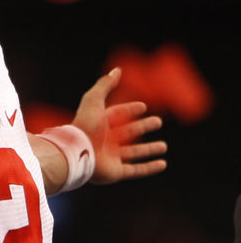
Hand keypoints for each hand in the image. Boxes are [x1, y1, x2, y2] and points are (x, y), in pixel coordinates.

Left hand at [72, 67, 166, 183]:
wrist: (78, 152)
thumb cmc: (84, 125)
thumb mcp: (94, 100)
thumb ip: (105, 85)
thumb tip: (117, 70)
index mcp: (100, 123)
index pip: (117, 114)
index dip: (130, 109)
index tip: (143, 106)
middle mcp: (106, 140)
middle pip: (128, 132)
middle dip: (143, 127)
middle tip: (158, 122)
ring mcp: (111, 157)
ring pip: (134, 152)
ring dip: (149, 149)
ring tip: (164, 146)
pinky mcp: (116, 172)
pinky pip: (137, 170)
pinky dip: (150, 167)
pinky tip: (162, 164)